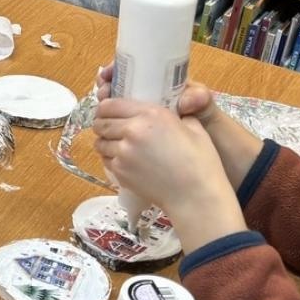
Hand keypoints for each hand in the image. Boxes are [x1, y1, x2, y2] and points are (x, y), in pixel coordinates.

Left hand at [95, 64, 262, 192]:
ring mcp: (123, 153)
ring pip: (99, 141)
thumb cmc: (200, 161)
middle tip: (111, 127)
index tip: (110, 110)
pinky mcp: (120, 171)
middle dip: (103, 123)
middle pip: (100, 122)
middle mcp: (132, 131)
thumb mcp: (193, 127)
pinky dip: (109, 157)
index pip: (110, 104)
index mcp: (150, 114)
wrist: (194, 195)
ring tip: (116, 143)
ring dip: (105, 141)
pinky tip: (123, 159)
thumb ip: (176, 114)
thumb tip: (171, 109)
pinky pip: (105, 159)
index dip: (107, 107)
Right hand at [96, 63, 220, 125]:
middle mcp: (147, 99)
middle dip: (105, 88)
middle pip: (118, 90)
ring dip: (104, 108)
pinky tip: (105, 132)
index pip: (132, 71)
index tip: (106, 75)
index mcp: (159, 86)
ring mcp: (142, 119)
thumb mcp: (205, 105)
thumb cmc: (208, 121)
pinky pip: (119, 129)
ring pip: (115, 110)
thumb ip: (198, 98)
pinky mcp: (139, 136)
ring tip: (101, 111)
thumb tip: (184, 100)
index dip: (115, 70)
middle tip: (102, 92)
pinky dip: (109, 129)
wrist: (216, 148)